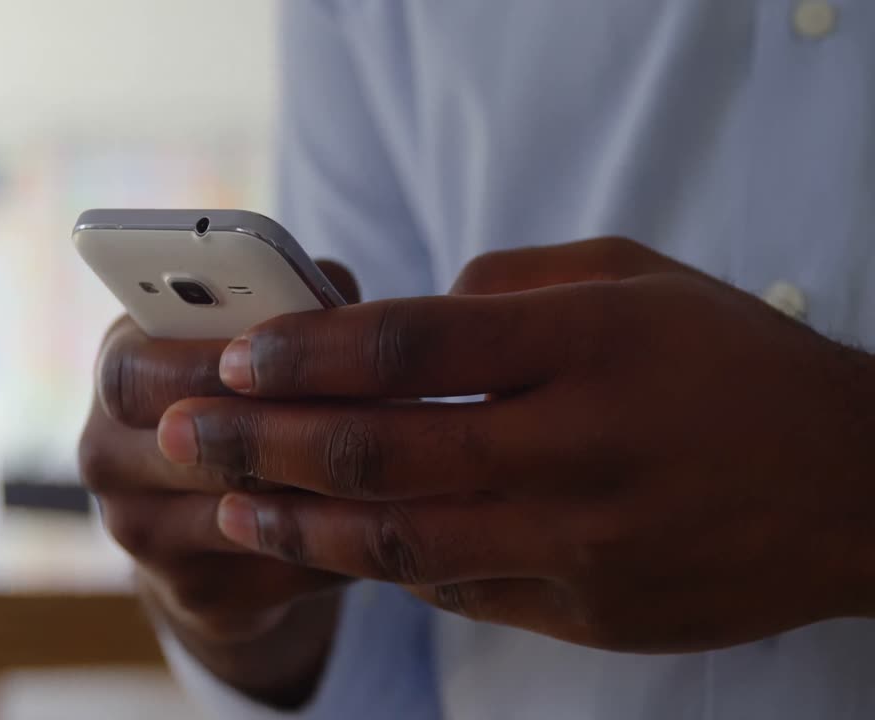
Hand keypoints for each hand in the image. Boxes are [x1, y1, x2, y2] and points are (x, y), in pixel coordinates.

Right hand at [78, 261, 358, 704]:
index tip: (275, 355)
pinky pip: (281, 566)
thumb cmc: (246, 396)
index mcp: (117, 371)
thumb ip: (286, 302)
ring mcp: (141, 533)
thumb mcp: (249, 340)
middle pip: (188, 446)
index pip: (132, 372)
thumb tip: (335, 297)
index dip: (204, 364)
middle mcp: (107, 455)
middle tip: (360, 404)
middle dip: (276, 425)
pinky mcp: (194, 594)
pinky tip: (384, 515)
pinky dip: (341, 541)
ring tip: (396, 456)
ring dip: (323, 483)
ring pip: (242, 511)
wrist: (214, 520)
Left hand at [157, 237, 874, 652]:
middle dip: (258, 444)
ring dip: (297, 526)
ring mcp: (581, 545)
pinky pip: (457, 589)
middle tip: (178, 434)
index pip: (410, 349)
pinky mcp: (588, 613)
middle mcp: (577, 450)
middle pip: (379, 451)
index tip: (233, 356)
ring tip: (223, 507)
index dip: (306, 353)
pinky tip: (327, 547)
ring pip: (401, 542)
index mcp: (586, 346)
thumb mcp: (635, 282)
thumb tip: (398, 327)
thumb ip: (506, 292)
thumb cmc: (731, 366)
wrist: (854, 490)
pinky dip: (383, 566)